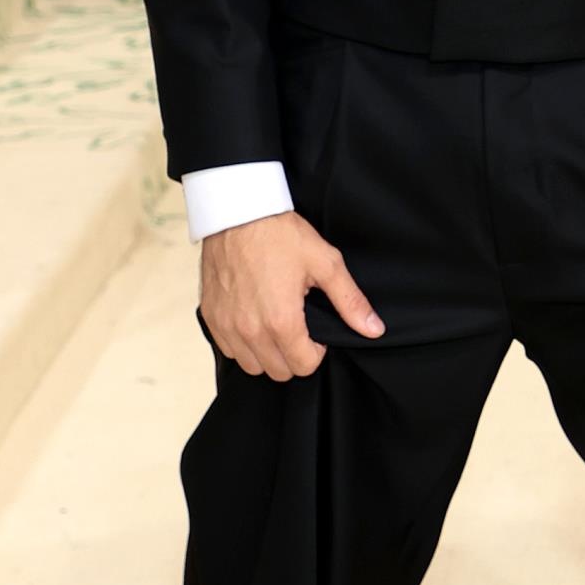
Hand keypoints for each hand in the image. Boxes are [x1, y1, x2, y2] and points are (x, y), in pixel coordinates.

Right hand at [200, 210, 384, 378]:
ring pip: (252, 366)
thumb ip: (350, 302)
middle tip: (298, 327)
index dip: (316, 351)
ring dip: (267, 353)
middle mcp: (250, 331)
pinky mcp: (210, 316)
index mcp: (281, 321)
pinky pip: (228, 349)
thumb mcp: (325, 263)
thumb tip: (374, 330)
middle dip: (294, 355)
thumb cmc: (280, 234)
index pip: (304, 367)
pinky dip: (242, 343)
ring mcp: (226, 325)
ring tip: (275, 324)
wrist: (237, 212)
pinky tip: (253, 319)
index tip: (314, 331)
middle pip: (279, 371)